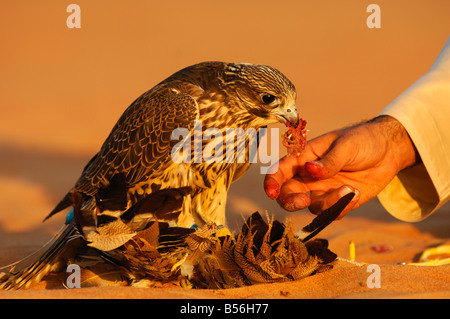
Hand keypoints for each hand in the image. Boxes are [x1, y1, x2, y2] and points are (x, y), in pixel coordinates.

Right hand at [264, 115, 418, 217]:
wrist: (390, 150)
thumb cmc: (363, 140)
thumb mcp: (346, 146)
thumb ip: (328, 161)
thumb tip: (310, 170)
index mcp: (304, 157)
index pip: (280, 171)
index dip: (271, 182)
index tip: (271, 192)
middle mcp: (309, 177)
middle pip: (288, 194)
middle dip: (291, 201)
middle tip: (305, 200)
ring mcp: (324, 190)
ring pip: (312, 207)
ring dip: (328, 203)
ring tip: (350, 190)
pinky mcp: (339, 202)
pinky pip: (332, 214)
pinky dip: (342, 208)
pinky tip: (356, 193)